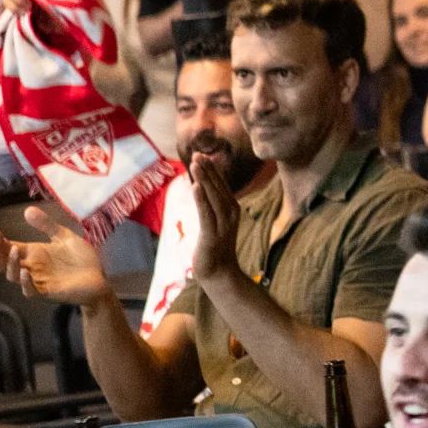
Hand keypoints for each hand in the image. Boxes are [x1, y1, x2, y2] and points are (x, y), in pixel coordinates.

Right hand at [0, 208, 110, 306]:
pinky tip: (25, 272)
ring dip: (11, 264)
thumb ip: (47, 225)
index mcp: (33, 254)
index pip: (9, 248)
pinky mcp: (48, 292)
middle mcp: (31, 268)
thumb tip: (27, 210)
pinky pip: (31, 290)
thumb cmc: (81, 259)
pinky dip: (26, 282)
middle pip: (5, 263)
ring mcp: (38, 281)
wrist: (100, 278)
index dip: (0, 242)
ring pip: (14, 276)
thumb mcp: (64, 237)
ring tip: (14, 250)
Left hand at [189, 153, 242, 284]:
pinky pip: (207, 214)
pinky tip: (196, 187)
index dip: (211, 170)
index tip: (201, 155)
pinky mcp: (213, 235)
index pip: (221, 185)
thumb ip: (210, 205)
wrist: (220, 273)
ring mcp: (223, 224)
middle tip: (197, 154)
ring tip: (195, 164)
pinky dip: (201, 199)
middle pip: (218, 187)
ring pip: (213, 197)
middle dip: (207, 170)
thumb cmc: (215, 247)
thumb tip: (201, 187)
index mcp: (231, 208)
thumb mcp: (214, 222)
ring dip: (204, 179)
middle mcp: (231, 213)